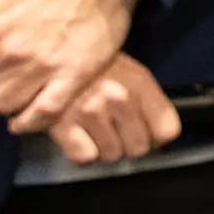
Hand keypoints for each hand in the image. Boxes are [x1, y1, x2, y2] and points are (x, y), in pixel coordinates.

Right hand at [44, 55, 182, 165]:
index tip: (146, 135)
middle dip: (126, 144)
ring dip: (101, 148)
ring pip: (111, 155)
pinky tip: (75, 133)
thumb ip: (149, 105)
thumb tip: (159, 138)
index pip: (167, 131)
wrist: (45, 56)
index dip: (156, 139)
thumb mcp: (130, 74)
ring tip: (91, 127)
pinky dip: (78, 151)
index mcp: (139, 83)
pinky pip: (85, 157)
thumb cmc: (91, 69)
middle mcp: (118, 96)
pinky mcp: (62, 123)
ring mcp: (90, 110)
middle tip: (111, 128)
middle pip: (139, 149)